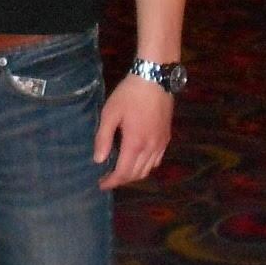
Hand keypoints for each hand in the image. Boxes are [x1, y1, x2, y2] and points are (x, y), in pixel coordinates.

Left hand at [93, 73, 173, 189]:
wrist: (155, 79)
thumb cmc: (129, 95)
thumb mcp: (110, 113)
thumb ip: (103, 138)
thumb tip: (99, 160)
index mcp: (135, 143)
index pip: (123, 172)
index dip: (112, 182)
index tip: (101, 184)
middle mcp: (151, 148)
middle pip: (137, 174)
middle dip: (121, 180)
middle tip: (108, 178)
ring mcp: (161, 143)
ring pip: (149, 170)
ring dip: (134, 175)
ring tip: (120, 171)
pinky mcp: (166, 137)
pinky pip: (157, 160)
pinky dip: (146, 166)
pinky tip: (137, 160)